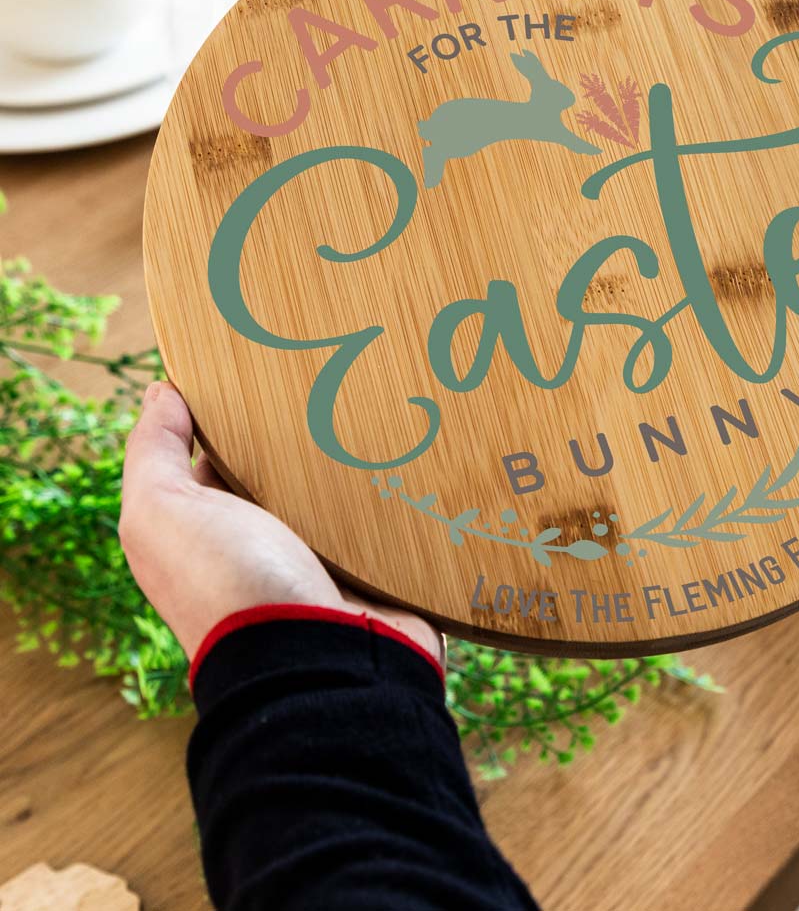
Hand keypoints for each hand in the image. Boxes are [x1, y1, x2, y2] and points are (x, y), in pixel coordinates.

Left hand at [120, 382, 443, 667]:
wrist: (323, 664)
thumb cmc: (231, 587)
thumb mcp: (163, 513)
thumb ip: (153, 453)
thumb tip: (161, 392)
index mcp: (215, 530)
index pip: (221, 455)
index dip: (233, 410)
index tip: (263, 359)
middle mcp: (270, 544)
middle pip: (289, 467)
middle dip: (309, 423)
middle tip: (337, 364)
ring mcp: (331, 557)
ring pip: (347, 484)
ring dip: (362, 450)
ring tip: (387, 391)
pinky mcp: (385, 565)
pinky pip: (397, 509)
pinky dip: (405, 482)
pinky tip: (421, 439)